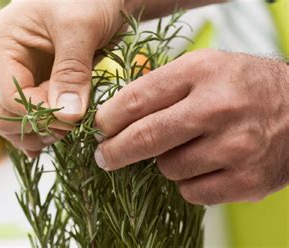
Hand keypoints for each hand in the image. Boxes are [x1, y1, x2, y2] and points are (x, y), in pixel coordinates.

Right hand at [0, 0, 124, 156]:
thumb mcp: (81, 28)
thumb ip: (72, 72)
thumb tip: (67, 117)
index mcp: (2, 43)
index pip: (9, 98)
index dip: (40, 115)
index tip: (73, 118)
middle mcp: (3, 62)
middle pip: (3, 114)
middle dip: (37, 127)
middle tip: (71, 127)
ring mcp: (18, 73)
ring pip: (15, 119)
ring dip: (41, 131)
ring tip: (71, 129)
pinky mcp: (36, 82)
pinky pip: (31, 114)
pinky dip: (45, 128)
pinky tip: (62, 136)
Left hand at [94, 49, 288, 204]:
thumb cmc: (244, 87)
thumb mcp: (203, 68)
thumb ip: (160, 88)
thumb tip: (113, 118)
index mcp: (201, 72)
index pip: (137, 100)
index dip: (108, 119)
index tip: (99, 129)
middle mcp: (219, 107)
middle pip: (145, 138)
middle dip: (115, 151)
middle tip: (105, 156)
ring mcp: (236, 146)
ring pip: (168, 168)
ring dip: (166, 162)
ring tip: (187, 147)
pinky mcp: (248, 180)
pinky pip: (191, 192)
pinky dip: (188, 183)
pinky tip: (203, 165)